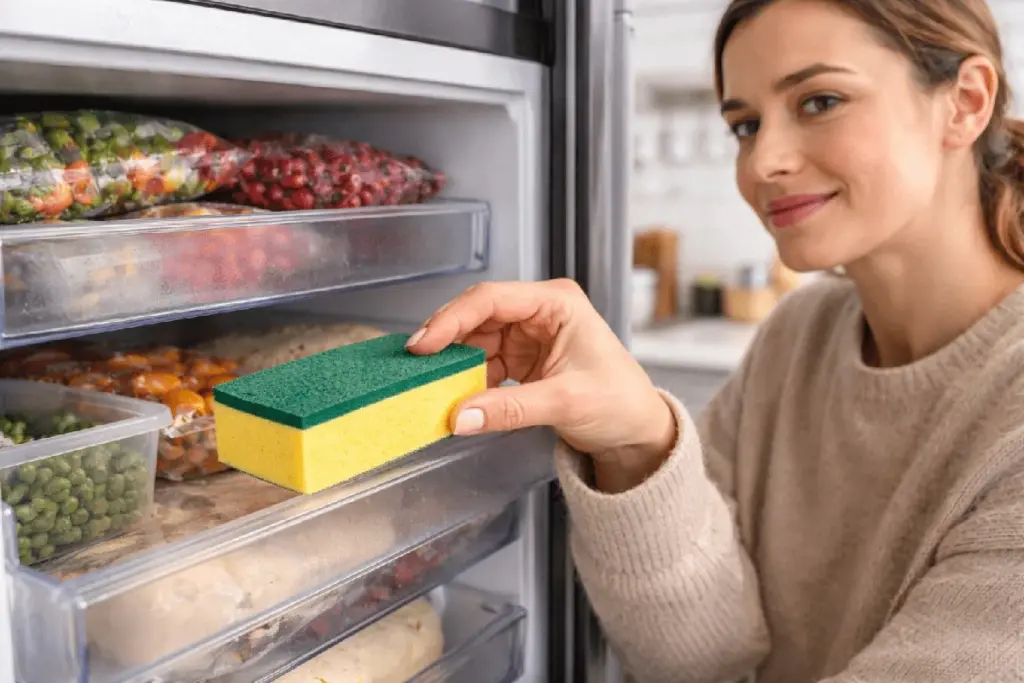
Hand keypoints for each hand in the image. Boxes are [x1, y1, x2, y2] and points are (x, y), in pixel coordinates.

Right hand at [406, 280, 675, 480]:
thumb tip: (460, 416)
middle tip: (415, 364)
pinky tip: (452, 394)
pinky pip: (483, 363)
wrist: (636, 430)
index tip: (425, 344)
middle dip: (447, 340)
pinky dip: (466, 379)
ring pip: (476, 340)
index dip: (453, 318)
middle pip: (478, 316)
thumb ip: (510, 409)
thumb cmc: (620, 402)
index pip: (492, 298)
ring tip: (429, 384)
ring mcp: (529, 335)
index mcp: (557, 303)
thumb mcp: (565, 403)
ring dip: (454, 363)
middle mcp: (540, 312)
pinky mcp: (522, 359)